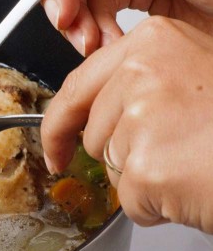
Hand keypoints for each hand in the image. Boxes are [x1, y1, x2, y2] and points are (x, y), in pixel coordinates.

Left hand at [41, 16, 212, 230]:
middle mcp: (141, 73)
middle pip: (94, 133)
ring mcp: (141, 119)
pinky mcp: (147, 167)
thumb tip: (94, 113)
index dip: (59, 125)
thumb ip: (143, 82)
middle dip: (124, 155)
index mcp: (152, 42)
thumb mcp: (196, 74)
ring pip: (112, 168)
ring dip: (145, 179)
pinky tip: (192, 188)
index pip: (77, 88)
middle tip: (176, 152)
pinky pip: (130, 201)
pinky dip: (157, 207)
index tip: (54, 147)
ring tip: (194, 164)